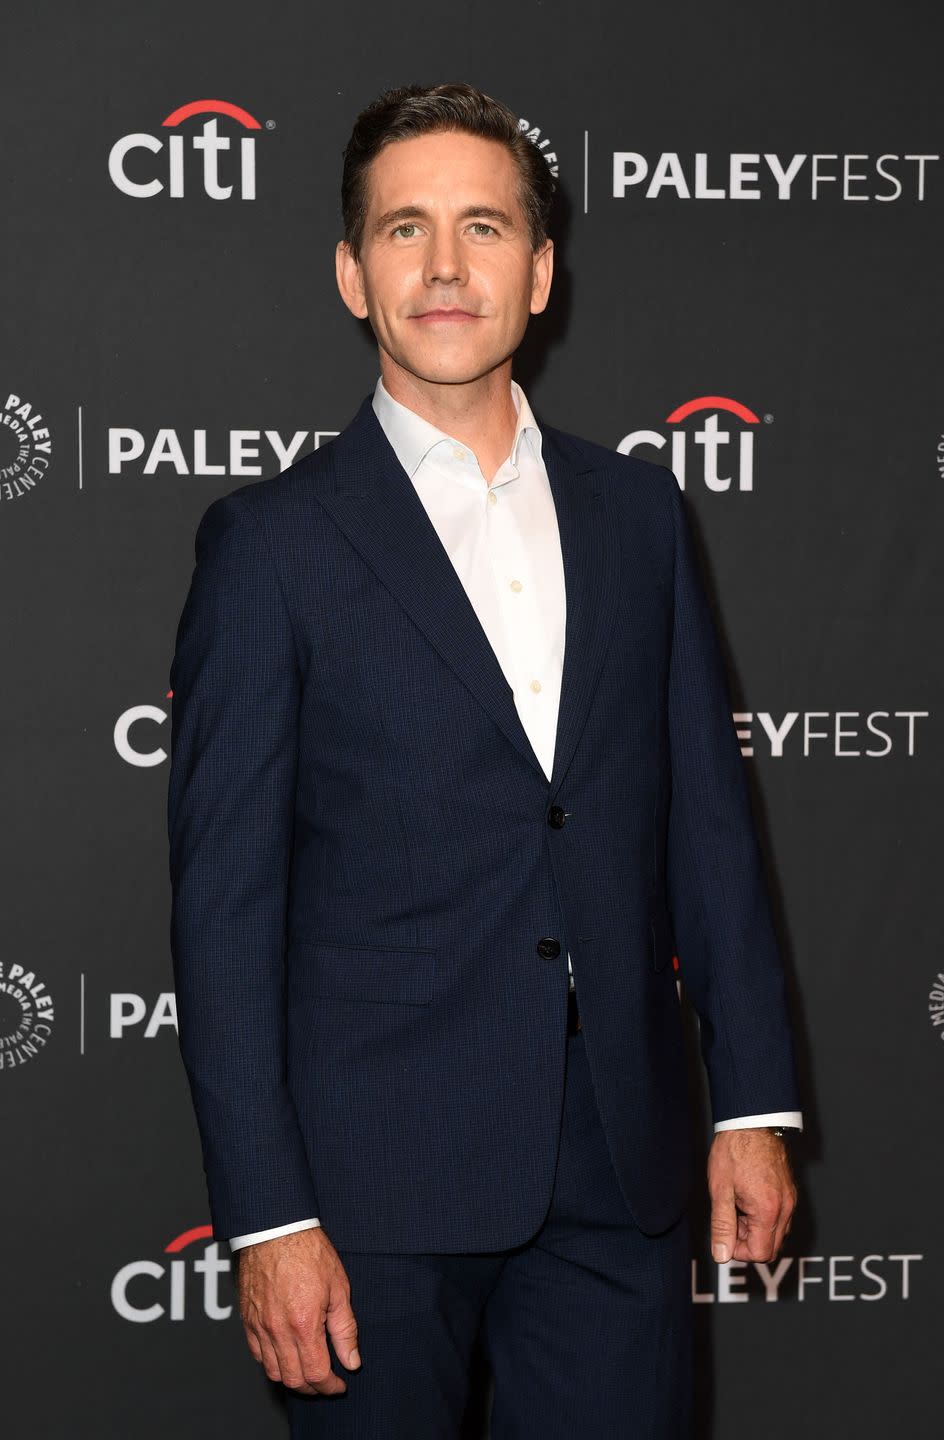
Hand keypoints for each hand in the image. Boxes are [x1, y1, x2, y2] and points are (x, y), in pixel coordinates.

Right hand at [234, 1226, 360, 1394]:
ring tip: (307, 1371)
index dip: (330, 1386)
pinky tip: (285, 1355)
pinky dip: (272, 1363)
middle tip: (326, 1381)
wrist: (275, 1229)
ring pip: (273, 1371)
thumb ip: (345, 1329)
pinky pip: (257, 1354)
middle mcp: (278, 1331)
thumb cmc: (308, 1252)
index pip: (316, 1373)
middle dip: (313, 1387)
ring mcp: (259, 1327)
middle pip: (293, 1379)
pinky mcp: (247, 1320)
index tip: (340, 1384)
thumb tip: (352, 1361)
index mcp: (303, 1324)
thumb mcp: (338, 1287)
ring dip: (292, 1378)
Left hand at [707, 1128, 796, 1264]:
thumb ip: (722, 1226)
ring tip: (737, 1205)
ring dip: (756, 1230)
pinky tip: (748, 1199)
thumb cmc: (734, 1151)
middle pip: (771, 1248)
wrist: (751, 1122)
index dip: (739, 1250)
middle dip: (748, 1241)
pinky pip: (780, 1218)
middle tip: (730, 1218)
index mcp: (768, 1211)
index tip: (726, 1234)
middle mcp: (785, 1209)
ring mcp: (790, 1200)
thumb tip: (721, 1255)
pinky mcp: (790, 1192)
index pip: (760, 1254)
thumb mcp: (720, 1190)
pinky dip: (764, 1218)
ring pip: (776, 1234)